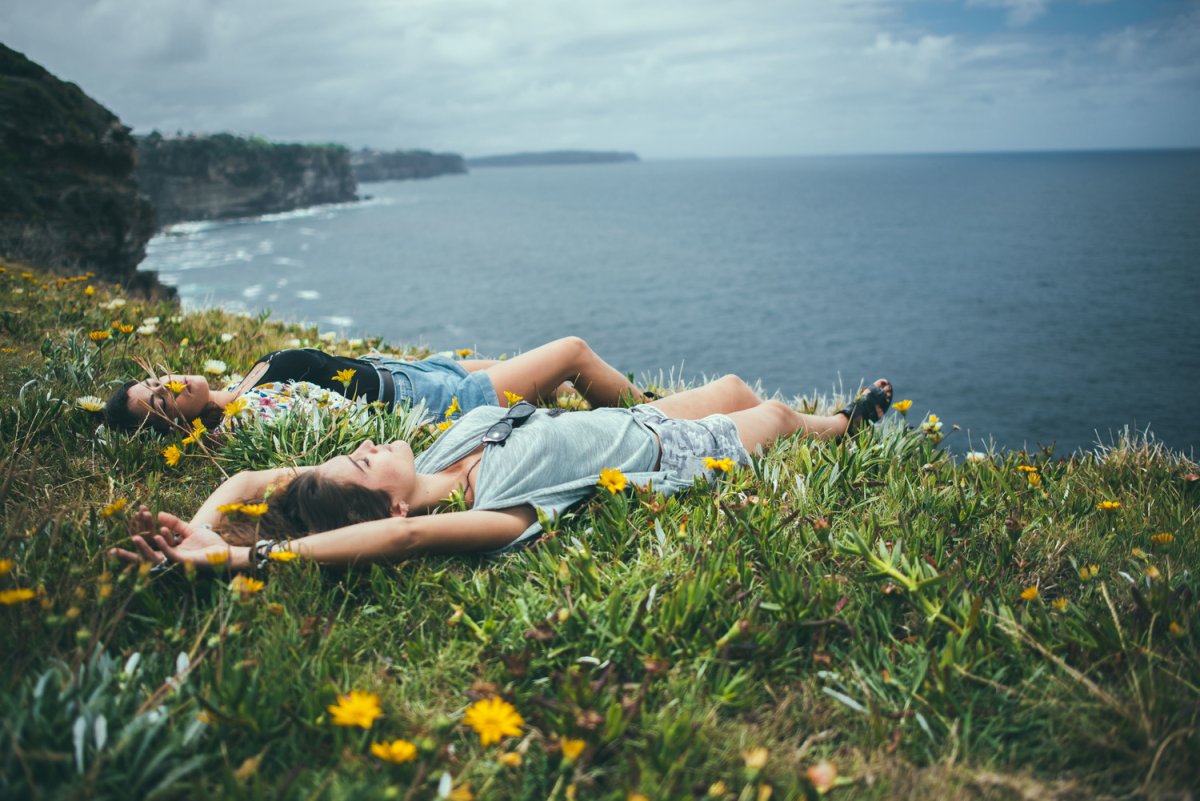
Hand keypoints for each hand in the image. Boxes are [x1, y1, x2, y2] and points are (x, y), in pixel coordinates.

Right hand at [111, 511, 239, 570]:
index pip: (151, 536)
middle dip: (135, 541)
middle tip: (123, 532)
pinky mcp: (183, 562)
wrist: (224, 552)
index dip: (144, 524)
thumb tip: (158, 514)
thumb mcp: (189, 530)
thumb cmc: (207, 543)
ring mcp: (175, 560)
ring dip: (144, 547)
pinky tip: (159, 534)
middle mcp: (169, 555)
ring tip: (135, 537)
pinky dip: (164, 544)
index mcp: (169, 548)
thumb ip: (175, 523)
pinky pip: (170, 554)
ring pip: (153, 556)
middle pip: (147, 549)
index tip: (139, 510)